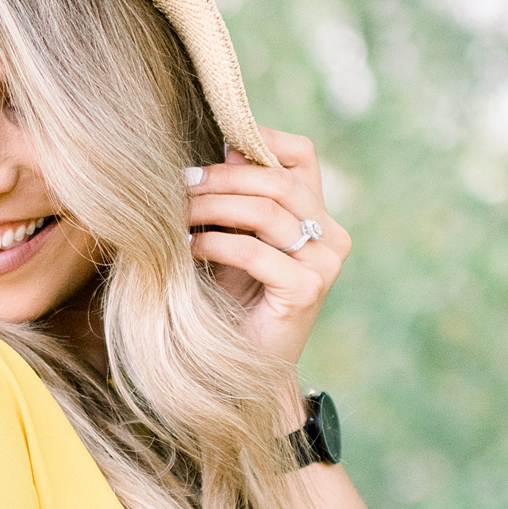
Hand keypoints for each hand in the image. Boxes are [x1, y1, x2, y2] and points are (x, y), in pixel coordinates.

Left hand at [183, 127, 349, 367]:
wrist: (243, 369)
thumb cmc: (233, 301)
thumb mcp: (232, 237)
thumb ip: (236, 198)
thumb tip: (226, 146)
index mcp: (318, 215)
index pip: (300, 156)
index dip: (261, 139)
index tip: (214, 145)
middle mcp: (331, 235)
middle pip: (277, 180)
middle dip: (222, 177)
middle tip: (180, 184)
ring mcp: (325, 263)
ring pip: (266, 212)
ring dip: (212, 207)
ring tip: (176, 214)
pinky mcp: (308, 290)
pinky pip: (256, 252)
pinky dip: (215, 244)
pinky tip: (187, 248)